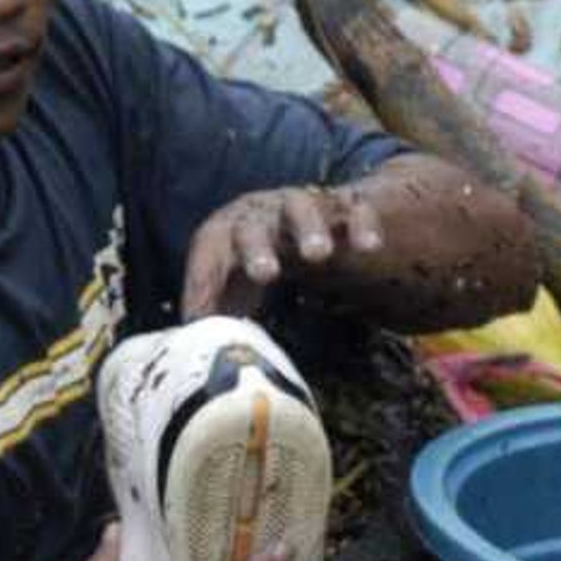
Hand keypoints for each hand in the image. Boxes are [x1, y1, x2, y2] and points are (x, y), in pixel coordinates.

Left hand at [182, 182, 385, 317]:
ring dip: (309, 229)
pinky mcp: (342, 208)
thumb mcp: (233, 286)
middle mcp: (262, 213)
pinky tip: (369, 247)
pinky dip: (360, 224)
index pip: (208, 248)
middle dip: (257, 247)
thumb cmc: (258, 259)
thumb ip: (214, 314)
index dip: (204, 277)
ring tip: (319, 255)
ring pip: (303, 208)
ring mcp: (303, 206)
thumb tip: (191, 354)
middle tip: (266, 274)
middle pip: (253, 225)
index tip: (202, 310)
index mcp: (228, 231)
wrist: (306, 220)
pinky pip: (353, 210)